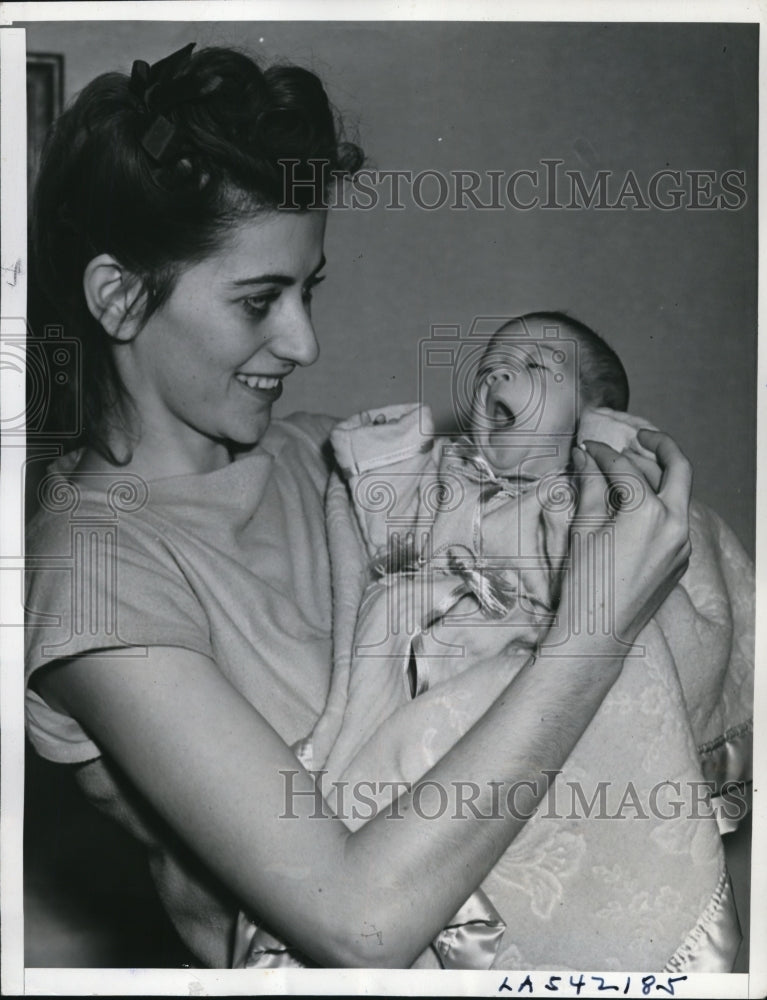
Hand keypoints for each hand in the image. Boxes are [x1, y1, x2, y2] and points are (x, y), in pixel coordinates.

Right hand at [551, 431, 691, 650]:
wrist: (598, 634)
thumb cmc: (584, 585)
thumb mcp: (583, 530)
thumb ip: (590, 488)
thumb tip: (586, 459)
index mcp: (648, 513)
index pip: (625, 468)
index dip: (603, 453)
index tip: (587, 448)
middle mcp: (674, 525)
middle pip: (678, 469)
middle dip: (660, 446)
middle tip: (639, 437)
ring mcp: (682, 545)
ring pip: (679, 496)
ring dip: (658, 477)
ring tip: (632, 468)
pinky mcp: (680, 561)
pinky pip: (675, 521)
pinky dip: (658, 505)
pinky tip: (634, 506)